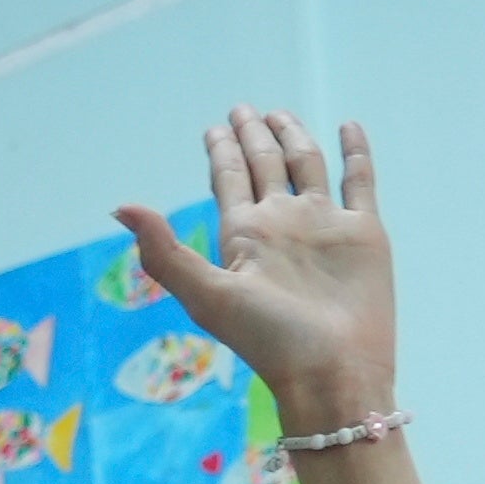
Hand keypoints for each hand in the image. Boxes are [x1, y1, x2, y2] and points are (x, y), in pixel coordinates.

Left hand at [117, 109, 391, 428]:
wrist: (332, 373)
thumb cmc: (268, 341)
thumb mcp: (206, 295)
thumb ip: (164, 251)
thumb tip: (119, 207)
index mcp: (244, 236)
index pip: (228, 180)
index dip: (220, 153)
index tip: (214, 126)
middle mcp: (282, 225)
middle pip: (265, 167)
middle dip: (252, 138)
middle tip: (241, 109)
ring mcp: (323, 226)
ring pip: (307, 166)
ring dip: (293, 138)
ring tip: (279, 114)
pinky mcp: (364, 232)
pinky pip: (359, 180)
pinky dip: (355, 152)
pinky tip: (347, 126)